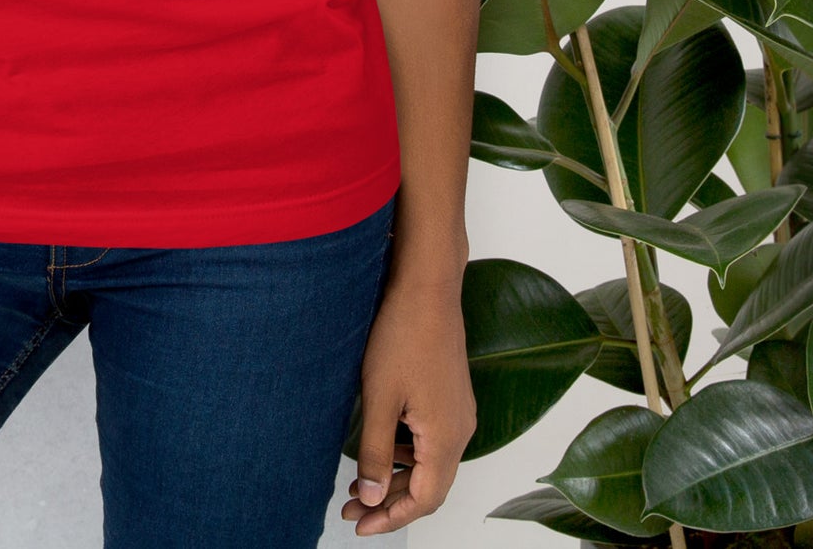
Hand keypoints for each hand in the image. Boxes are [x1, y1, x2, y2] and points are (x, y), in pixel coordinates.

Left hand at [342, 274, 474, 534]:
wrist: (427, 287)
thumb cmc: (402, 335)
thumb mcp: (379, 398)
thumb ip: (375, 452)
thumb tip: (369, 497)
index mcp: (447, 438)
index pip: (424, 500)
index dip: (391, 518)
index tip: (360, 525)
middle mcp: (461, 430)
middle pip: (429, 486)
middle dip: (389, 501)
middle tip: (351, 507)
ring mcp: (459, 412)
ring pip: (429, 463)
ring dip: (396, 476)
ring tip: (358, 481)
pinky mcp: (451, 396)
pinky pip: (431, 441)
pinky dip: (405, 452)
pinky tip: (380, 444)